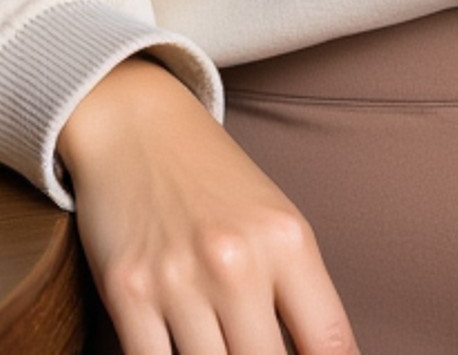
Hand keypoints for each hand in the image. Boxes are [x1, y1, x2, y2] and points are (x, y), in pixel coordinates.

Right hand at [58, 54, 360, 354]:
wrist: (137, 125)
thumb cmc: (213, 181)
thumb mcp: (273, 221)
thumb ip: (297, 294)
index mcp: (286, 241)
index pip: (329, 343)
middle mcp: (237, 260)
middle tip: (252, 346)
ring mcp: (180, 278)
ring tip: (217, 342)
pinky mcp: (128, 292)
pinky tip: (178, 348)